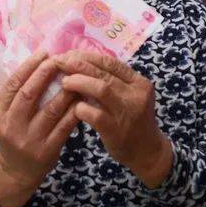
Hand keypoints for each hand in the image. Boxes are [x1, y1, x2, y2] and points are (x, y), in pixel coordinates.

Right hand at [0, 51, 79, 206]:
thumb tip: (40, 63)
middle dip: (45, 73)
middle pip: (29, 94)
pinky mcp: (47, 150)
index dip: (28, 66)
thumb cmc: (15, 136)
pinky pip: (64, 126)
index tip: (44, 53)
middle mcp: (11, 127)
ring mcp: (29, 140)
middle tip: (60, 59)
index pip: (12, 85)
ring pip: (50, 109)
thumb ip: (18, 96)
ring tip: (76, 76)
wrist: (17, 172)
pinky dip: (74, 110)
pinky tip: (83, 99)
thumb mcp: (7, 117)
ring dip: (65, 90)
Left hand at [55, 50, 172, 187]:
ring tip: (64, 82)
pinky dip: (81, 108)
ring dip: (79, 82)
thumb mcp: (129, 96)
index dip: (87, 56)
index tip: (69, 54)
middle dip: (78, 65)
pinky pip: (95, 115)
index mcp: (139, 82)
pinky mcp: (116, 130)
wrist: (146, 152)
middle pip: (103, 72)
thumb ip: (112, 81)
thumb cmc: (133, 121)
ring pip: (101, 89)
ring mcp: (127, 113)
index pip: (110, 62)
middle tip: (59, 62)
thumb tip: (80, 63)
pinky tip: (74, 107)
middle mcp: (136, 94)